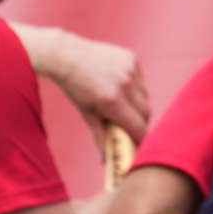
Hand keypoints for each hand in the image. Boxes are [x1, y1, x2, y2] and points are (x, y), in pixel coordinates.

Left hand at [41, 30, 150, 147]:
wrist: (67, 55)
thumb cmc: (75, 87)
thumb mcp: (85, 113)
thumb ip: (100, 135)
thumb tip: (105, 158)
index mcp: (111, 100)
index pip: (138, 125)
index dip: (140, 137)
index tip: (139, 143)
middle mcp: (124, 84)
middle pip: (146, 111)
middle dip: (140, 121)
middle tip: (130, 125)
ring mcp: (131, 69)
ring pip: (145, 95)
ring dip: (138, 103)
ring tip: (121, 102)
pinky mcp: (133, 59)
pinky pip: (141, 80)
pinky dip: (135, 86)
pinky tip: (119, 84)